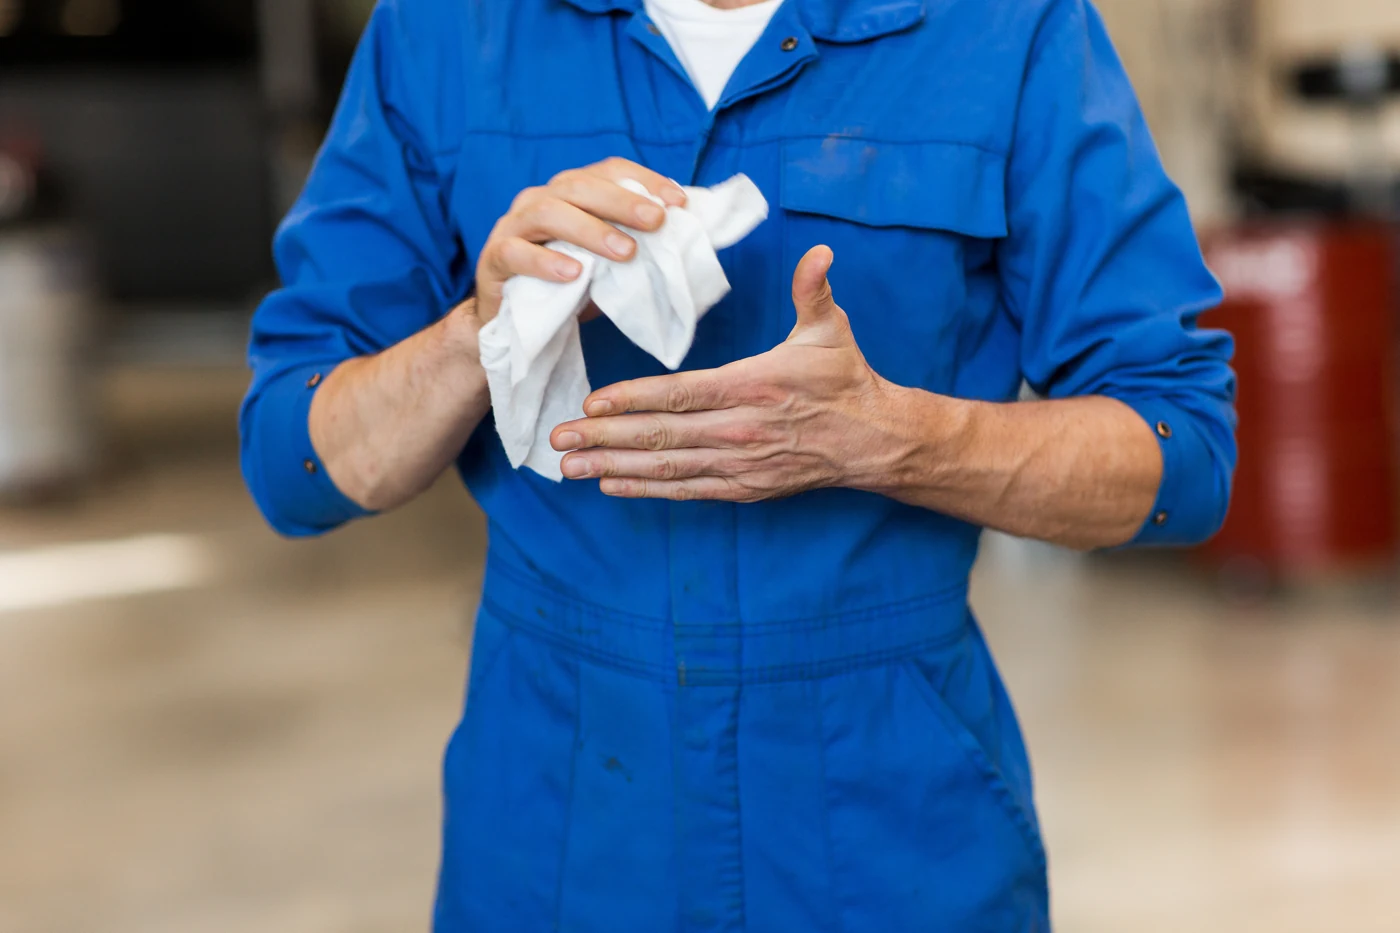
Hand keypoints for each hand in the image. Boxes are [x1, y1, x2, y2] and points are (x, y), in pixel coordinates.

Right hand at [472, 157, 687, 324]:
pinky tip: (574, 274)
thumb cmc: (566, 285)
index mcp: (570, 193)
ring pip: (548, 213)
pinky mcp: (494, 258)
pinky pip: (516, 253)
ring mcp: (514, 226)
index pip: (607, 170)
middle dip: (621, 201)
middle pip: (579, 187)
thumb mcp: (607, 263)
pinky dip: (545, 262)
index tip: (678, 201)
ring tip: (624, 252)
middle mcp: (540, 199)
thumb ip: (635, 245)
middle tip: (655, 221)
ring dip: (590, 230)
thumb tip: (685, 240)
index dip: (644, 179)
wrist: (511, 319)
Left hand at [550, 246, 908, 501]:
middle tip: (559, 439)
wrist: (875, 441)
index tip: (592, 403)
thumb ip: (813, 290)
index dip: (634, 400)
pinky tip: (611, 485)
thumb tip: (818, 252)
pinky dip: (647, 490)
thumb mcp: (831, 330)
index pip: (682, 394)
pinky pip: (688, 491)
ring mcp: (741, 465)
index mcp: (754, 386)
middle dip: (605, 438)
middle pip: (662, 437)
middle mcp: (742, 431)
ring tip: (570, 468)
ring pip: (668, 468)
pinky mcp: (745, 489)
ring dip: (614, 467)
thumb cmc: (846, 379)